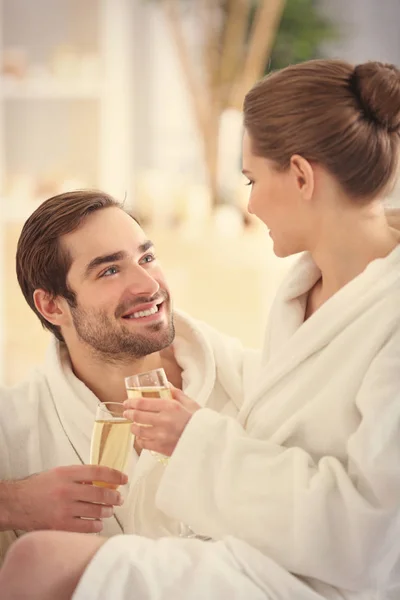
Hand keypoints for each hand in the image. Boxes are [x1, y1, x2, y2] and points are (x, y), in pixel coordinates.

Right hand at [3, 465, 126, 533]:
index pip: (98, 471)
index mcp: (67, 473)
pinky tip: (97, 523)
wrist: (17, 504)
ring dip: (107, 511)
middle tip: (119, 498)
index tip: (123, 478)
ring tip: (109, 510)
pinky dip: (96, 525)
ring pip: (96, 511)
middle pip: (100, 492)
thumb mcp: (58, 473)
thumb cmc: (39, 488)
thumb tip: (101, 480)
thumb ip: (79, 475)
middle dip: (114, 496)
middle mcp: (67, 490)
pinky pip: (87, 527)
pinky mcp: (61, 526)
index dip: (114, 474)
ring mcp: (64, 509)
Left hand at [123, 386, 200, 456]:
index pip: (143, 403)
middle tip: (126, 413)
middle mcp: (163, 420)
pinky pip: (144, 444)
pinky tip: (141, 437)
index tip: (127, 402)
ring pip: (138, 431)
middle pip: (138, 416)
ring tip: (134, 425)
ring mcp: (161, 435)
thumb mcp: (189, 402)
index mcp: (170, 406)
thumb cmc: (199, 420)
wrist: (208, 440)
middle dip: (129, 414)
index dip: (131, 402)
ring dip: (134, 427)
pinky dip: (140, 440)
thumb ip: (175, 393)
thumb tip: (165, 384)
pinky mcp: (161, 447)